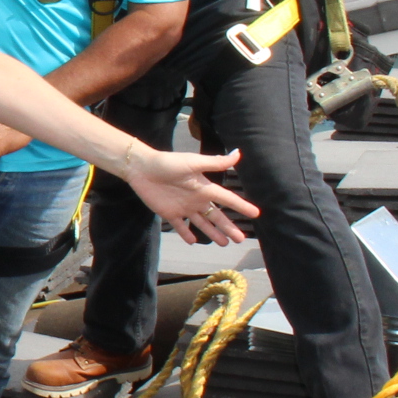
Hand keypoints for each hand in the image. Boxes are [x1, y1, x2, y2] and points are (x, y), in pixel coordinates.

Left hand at [119, 146, 255, 244]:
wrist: (142, 168)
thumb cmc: (168, 163)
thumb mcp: (194, 162)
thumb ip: (215, 162)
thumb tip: (238, 154)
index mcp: (205, 187)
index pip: (227, 199)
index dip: (241, 206)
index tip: (255, 214)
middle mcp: (197, 199)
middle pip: (216, 216)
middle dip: (229, 227)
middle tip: (241, 239)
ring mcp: (183, 207)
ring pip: (202, 223)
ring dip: (213, 233)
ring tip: (225, 243)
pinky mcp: (169, 213)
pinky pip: (180, 226)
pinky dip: (186, 234)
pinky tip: (194, 241)